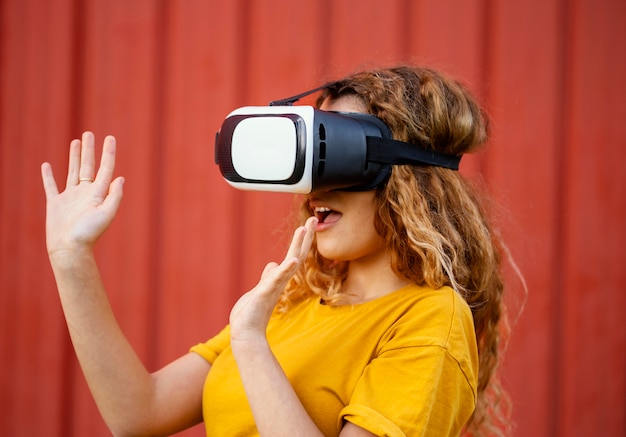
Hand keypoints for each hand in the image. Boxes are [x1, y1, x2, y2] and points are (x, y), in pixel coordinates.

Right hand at [41, 131, 123, 256]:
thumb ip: (114, 196)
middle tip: (89, 134)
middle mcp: (85, 193)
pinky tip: (46, 165)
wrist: (69, 249)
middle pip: (88, 166)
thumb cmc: (88, 234)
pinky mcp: (55, 203)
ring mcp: (70, 198)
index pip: (105, 168)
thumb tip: (121, 178)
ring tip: (76, 142)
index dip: (108, 153)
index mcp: (98, 194)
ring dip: (74, 157)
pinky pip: (51, 185)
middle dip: (89, 150)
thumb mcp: (106, 214)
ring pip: (72, 171)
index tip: (110, 137)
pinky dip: (48, 175)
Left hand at [229, 216, 317, 342]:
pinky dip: (284, 270)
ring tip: (304, 229)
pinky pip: (276, 280)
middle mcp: (280, 281)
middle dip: (304, 237)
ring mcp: (274, 286)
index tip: (308, 223)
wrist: (246, 332)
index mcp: (279, 278)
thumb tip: (273, 263)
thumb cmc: (253, 313)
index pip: (294, 255)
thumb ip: (268, 276)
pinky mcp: (264, 293)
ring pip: (290, 263)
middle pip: (296, 254)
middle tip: (312, 219)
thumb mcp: (260, 288)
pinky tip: (291, 260)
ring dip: (297, 246)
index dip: (302, 240)